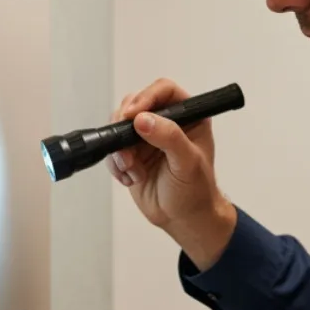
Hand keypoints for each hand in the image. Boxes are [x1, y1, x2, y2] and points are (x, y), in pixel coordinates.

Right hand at [106, 77, 236, 269]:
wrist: (184, 218)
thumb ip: (169, 138)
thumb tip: (143, 120)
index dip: (146, 97)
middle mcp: (166, 122)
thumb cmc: (196, 191)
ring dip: (120, 149)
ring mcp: (146, 138)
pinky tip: (131, 177)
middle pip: (135, 105)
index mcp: (188, 117)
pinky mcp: (131, 153)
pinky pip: (113, 149)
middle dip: (126, 127)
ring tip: (132, 168)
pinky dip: (116, 163)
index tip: (132, 114)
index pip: (164, 91)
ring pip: (119, 126)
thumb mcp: (188, 163)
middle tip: (127, 147)